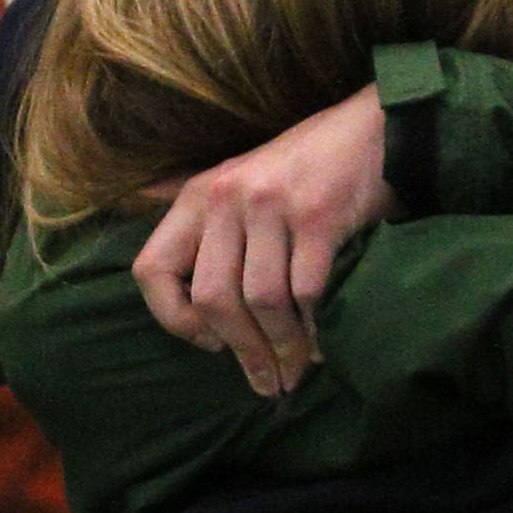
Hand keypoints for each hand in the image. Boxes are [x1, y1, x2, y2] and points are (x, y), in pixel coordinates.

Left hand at [132, 85, 399, 395]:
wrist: (372, 130)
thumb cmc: (304, 166)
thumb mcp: (239, 179)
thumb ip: (200, 218)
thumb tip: (140, 236)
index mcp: (199, 196)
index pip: (153, 270)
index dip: (173, 318)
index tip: (210, 342)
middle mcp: (227, 197)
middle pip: (214, 297)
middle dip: (243, 350)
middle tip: (267, 382)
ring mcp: (273, 205)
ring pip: (262, 300)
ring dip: (281, 347)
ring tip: (295, 371)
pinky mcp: (319, 214)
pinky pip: (306, 290)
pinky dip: (314, 327)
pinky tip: (321, 344)